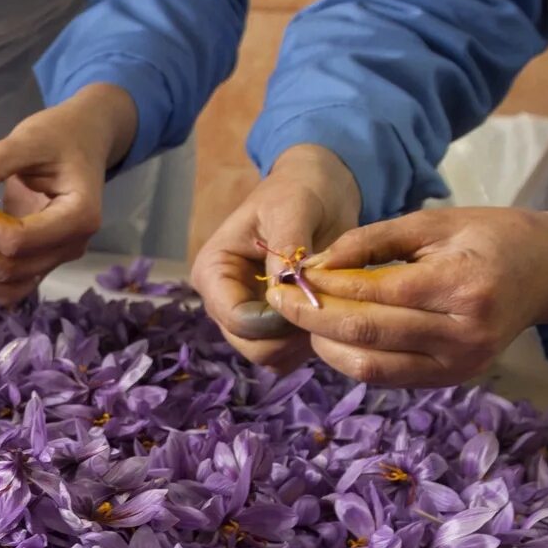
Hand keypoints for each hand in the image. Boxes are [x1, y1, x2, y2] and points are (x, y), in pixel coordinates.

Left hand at [0, 84, 138, 303]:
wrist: (83, 141)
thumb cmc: (60, 136)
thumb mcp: (28, 139)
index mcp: (78, 216)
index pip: (18, 241)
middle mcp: (71, 247)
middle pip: (9, 269)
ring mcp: (56, 259)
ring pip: (6, 288)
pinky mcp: (41, 262)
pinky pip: (9, 288)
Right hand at [191, 144, 362, 371]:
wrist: (316, 191)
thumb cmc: (298, 191)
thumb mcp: (292, 208)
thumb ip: (286, 247)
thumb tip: (285, 286)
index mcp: (213, 272)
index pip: (236, 318)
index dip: (278, 319)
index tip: (315, 298)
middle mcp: (222, 302)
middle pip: (251, 345)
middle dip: (293, 333)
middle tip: (331, 302)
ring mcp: (245, 319)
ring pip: (270, 356)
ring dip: (304, 340)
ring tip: (333, 303)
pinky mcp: (268, 328)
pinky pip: (286, 356)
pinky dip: (309, 344)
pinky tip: (329, 314)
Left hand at [264, 206, 547, 387]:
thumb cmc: (491, 236)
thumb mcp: (434, 222)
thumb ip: (372, 241)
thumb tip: (313, 264)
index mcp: (465, 286)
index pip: (376, 293)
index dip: (325, 286)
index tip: (289, 274)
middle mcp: (465, 334)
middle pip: (366, 334)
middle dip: (311, 318)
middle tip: (277, 300)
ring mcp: (460, 365)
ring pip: (369, 365)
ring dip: (324, 344)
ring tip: (300, 318)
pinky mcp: (452, 381)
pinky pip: (385, 376)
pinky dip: (350, 358)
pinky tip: (330, 335)